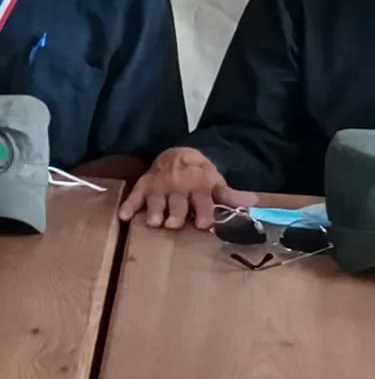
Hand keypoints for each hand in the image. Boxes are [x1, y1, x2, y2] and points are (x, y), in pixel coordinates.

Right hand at [118, 146, 257, 229]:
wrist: (178, 154)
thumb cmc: (199, 175)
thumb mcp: (216, 182)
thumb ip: (230, 195)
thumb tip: (253, 203)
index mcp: (199, 186)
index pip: (203, 200)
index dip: (204, 212)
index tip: (203, 224)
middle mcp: (179, 186)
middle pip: (178, 202)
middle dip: (176, 212)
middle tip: (173, 224)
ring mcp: (160, 186)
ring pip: (157, 200)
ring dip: (155, 210)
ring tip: (153, 222)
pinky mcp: (144, 186)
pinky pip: (135, 195)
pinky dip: (129, 205)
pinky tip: (124, 215)